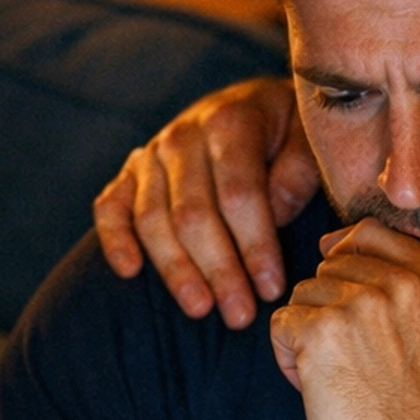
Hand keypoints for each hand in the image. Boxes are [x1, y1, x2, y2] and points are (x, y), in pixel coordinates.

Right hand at [93, 77, 318, 328]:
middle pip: (193, 214)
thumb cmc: (287, 132)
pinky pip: (111, 207)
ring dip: (176, 270)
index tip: (271, 289)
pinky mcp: (130, 174)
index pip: (239, 194)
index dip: (255, 246)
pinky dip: (115, 239)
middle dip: (218, 270)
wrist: (253, 104)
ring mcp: (151, 155)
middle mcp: (183, 136)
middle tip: (240, 315)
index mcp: (230, 122)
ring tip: (201, 309)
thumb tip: (274, 213)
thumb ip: (297, 172)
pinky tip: (130, 272)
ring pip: (153, 219)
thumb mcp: (308, 139)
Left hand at [270, 218, 419, 419]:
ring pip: (302, 296)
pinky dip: (288, 360)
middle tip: (351, 364)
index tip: (340, 292)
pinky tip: (317, 390)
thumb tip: (339, 246)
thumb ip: (407, 292)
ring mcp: (361, 303)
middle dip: (327, 311)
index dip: (343, 256)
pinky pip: (280, 324)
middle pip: (329, 268)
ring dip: (306, 338)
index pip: (371, 233)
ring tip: (337, 381)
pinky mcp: (322, 330)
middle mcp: (399, 282)